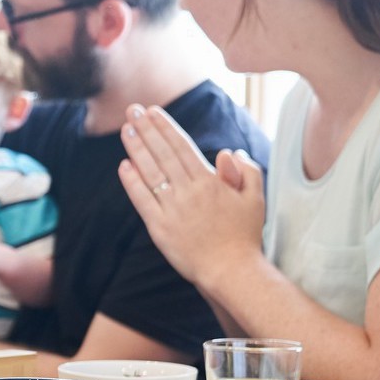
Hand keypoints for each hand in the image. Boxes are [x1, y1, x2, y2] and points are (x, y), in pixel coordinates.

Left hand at [117, 104, 264, 288]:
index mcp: (210, 181)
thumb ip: (247, 171)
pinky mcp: (159, 227)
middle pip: (163, 153)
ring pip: (150, 172)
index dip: (166, 127)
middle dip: (146, 129)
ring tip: (126, 129)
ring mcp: (172, 209)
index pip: (182, 146)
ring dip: (136, 148)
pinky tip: (124, 166)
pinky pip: (142, 199)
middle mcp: (188, 191)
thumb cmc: (244, 235)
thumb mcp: (255, 199)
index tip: (153, 111)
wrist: (231, 270)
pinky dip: (132, 182)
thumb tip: (230, 152)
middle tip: (133, 110)